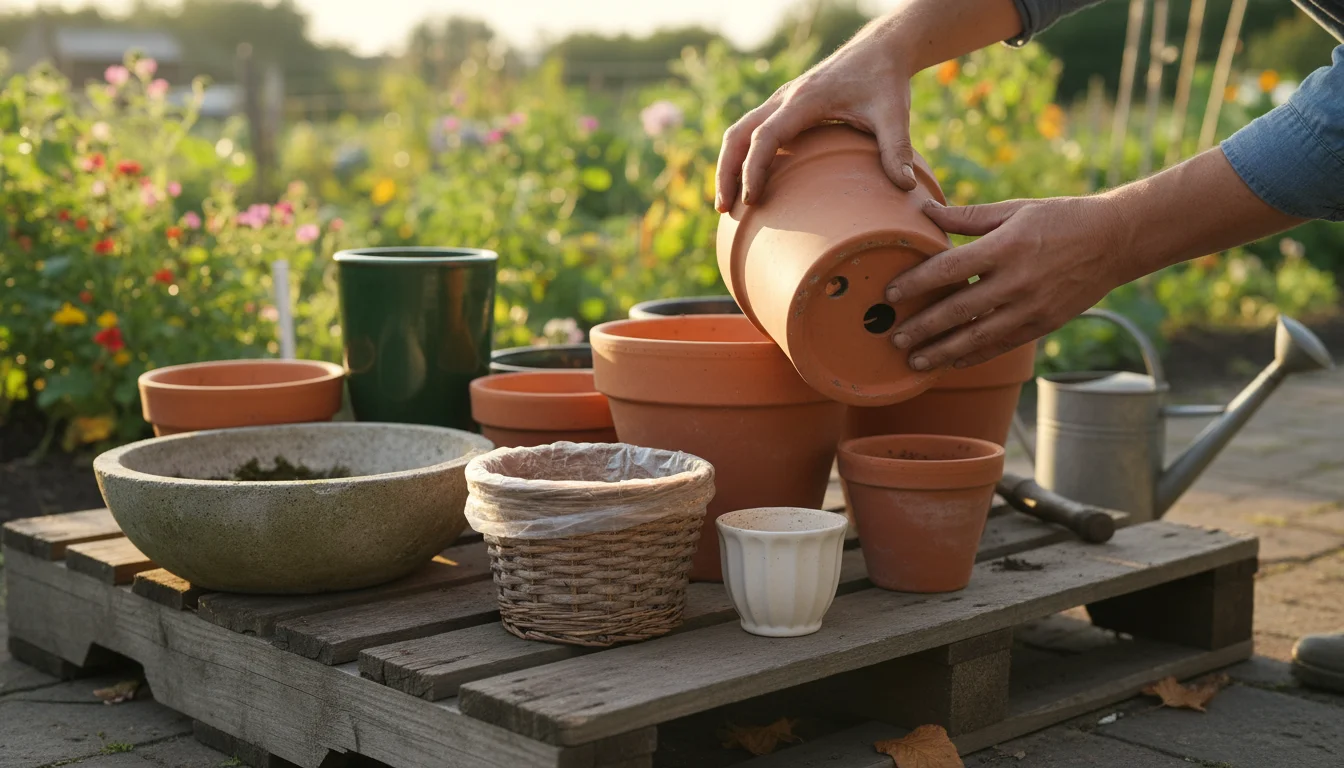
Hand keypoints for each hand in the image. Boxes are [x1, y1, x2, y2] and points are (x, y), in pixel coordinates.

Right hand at [712, 0, 1027, 212]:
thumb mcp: (895, 113)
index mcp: (805, 99)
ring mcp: (780, 102)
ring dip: (727, 165)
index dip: (754, 169)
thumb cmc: (885, 80)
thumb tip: (905, 188)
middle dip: (726, 172)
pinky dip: (740, 157)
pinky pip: (750, 131)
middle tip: (724, 209)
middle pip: (738, 134)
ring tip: (726, 203)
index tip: (752, 200)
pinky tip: (745, 182)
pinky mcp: (784, 108)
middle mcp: (785, 98)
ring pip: (738, 132)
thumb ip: (898, 149)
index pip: (766, 136)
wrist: (879, 49)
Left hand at [884, 195, 1133, 369]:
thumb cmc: (1060, 218)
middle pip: (958, 310)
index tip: (890, 294)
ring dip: (942, 352)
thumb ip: (968, 216)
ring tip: (915, 361)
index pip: (949, 269)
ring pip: (977, 336)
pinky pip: (1002, 345)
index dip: (916, 283)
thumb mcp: (1014, 209)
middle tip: (893, 338)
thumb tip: (925, 211)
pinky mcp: (1043, 324)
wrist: (1115, 240)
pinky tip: (952, 363)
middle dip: (922, 327)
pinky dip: (975, 357)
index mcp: (1004, 247)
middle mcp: (1016, 281)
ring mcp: (1031, 306)